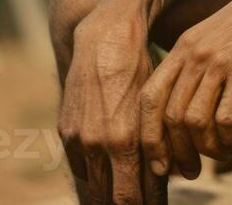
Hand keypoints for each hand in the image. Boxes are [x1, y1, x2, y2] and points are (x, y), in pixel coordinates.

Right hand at [59, 10, 163, 203]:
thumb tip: (165, 176)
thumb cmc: (143, 72)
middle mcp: (98, 145)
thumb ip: (157, 145)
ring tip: (129, 195)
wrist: (107, 42)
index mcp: (124, 141)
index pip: (131, 197)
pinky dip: (95, 175)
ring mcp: (78, 139)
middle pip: (112, 197)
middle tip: (145, 204)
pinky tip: (110, 176)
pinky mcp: (66, 131)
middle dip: (129, 204)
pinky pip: (80, 166)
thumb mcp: (157, 108)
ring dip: (111, 192)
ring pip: (95, 185)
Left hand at [138, 0, 231, 178]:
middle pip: (168, 116)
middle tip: (189, 172)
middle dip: (176, 153)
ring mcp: (219, 61)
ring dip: (205, 150)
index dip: (148, 136)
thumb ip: (200, 62)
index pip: (148, 98)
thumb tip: (190, 105)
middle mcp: (194, 53)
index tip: (158, 162)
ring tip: (219, 157)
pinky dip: (228, 141)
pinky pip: (225, 118)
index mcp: (183, 45)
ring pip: (194, 121)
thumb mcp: (219, 35)